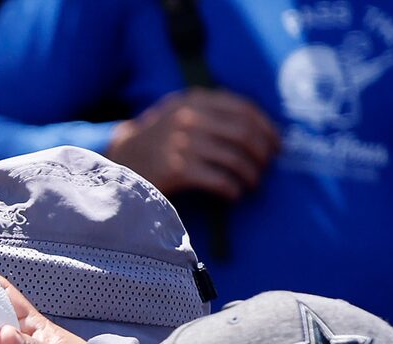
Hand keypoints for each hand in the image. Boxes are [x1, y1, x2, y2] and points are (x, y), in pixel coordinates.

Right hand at [106, 88, 280, 200]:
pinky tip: (234, 194)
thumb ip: (211, 113)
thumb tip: (259, 128)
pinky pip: (218, 179)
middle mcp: (189, 118)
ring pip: (234, 158)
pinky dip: (232, 189)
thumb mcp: (179, 114)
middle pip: (243, 134)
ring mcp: (181, 143)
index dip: (266, 128)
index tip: (276, 145)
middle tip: (265, 167)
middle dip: (261, 153)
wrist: (116, 162)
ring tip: (252, 183)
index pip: (244, 109)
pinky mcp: (176, 169)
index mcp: (193, 100)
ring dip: (250, 174)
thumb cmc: (156, 142)